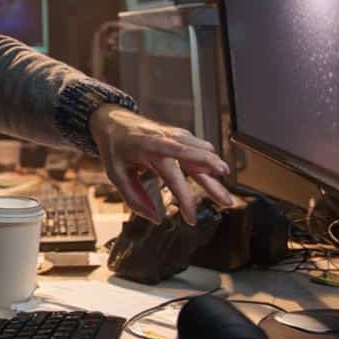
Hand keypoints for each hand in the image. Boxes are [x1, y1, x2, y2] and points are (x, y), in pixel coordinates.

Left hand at [88, 104, 234, 225]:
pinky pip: (196, 145)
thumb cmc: (115, 148)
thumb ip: (134, 197)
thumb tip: (155, 218)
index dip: (185, 198)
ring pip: (199, 150)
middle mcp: (163, 139)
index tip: (190, 219)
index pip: (172, 176)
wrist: (112, 120)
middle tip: (226, 197)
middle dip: (211, 178)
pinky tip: (215, 168)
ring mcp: (173, 135)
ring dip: (214, 165)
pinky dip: (207, 156)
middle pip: (193, 158)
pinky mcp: (178, 134)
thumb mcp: (115, 173)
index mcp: (147, 149)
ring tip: (226, 180)